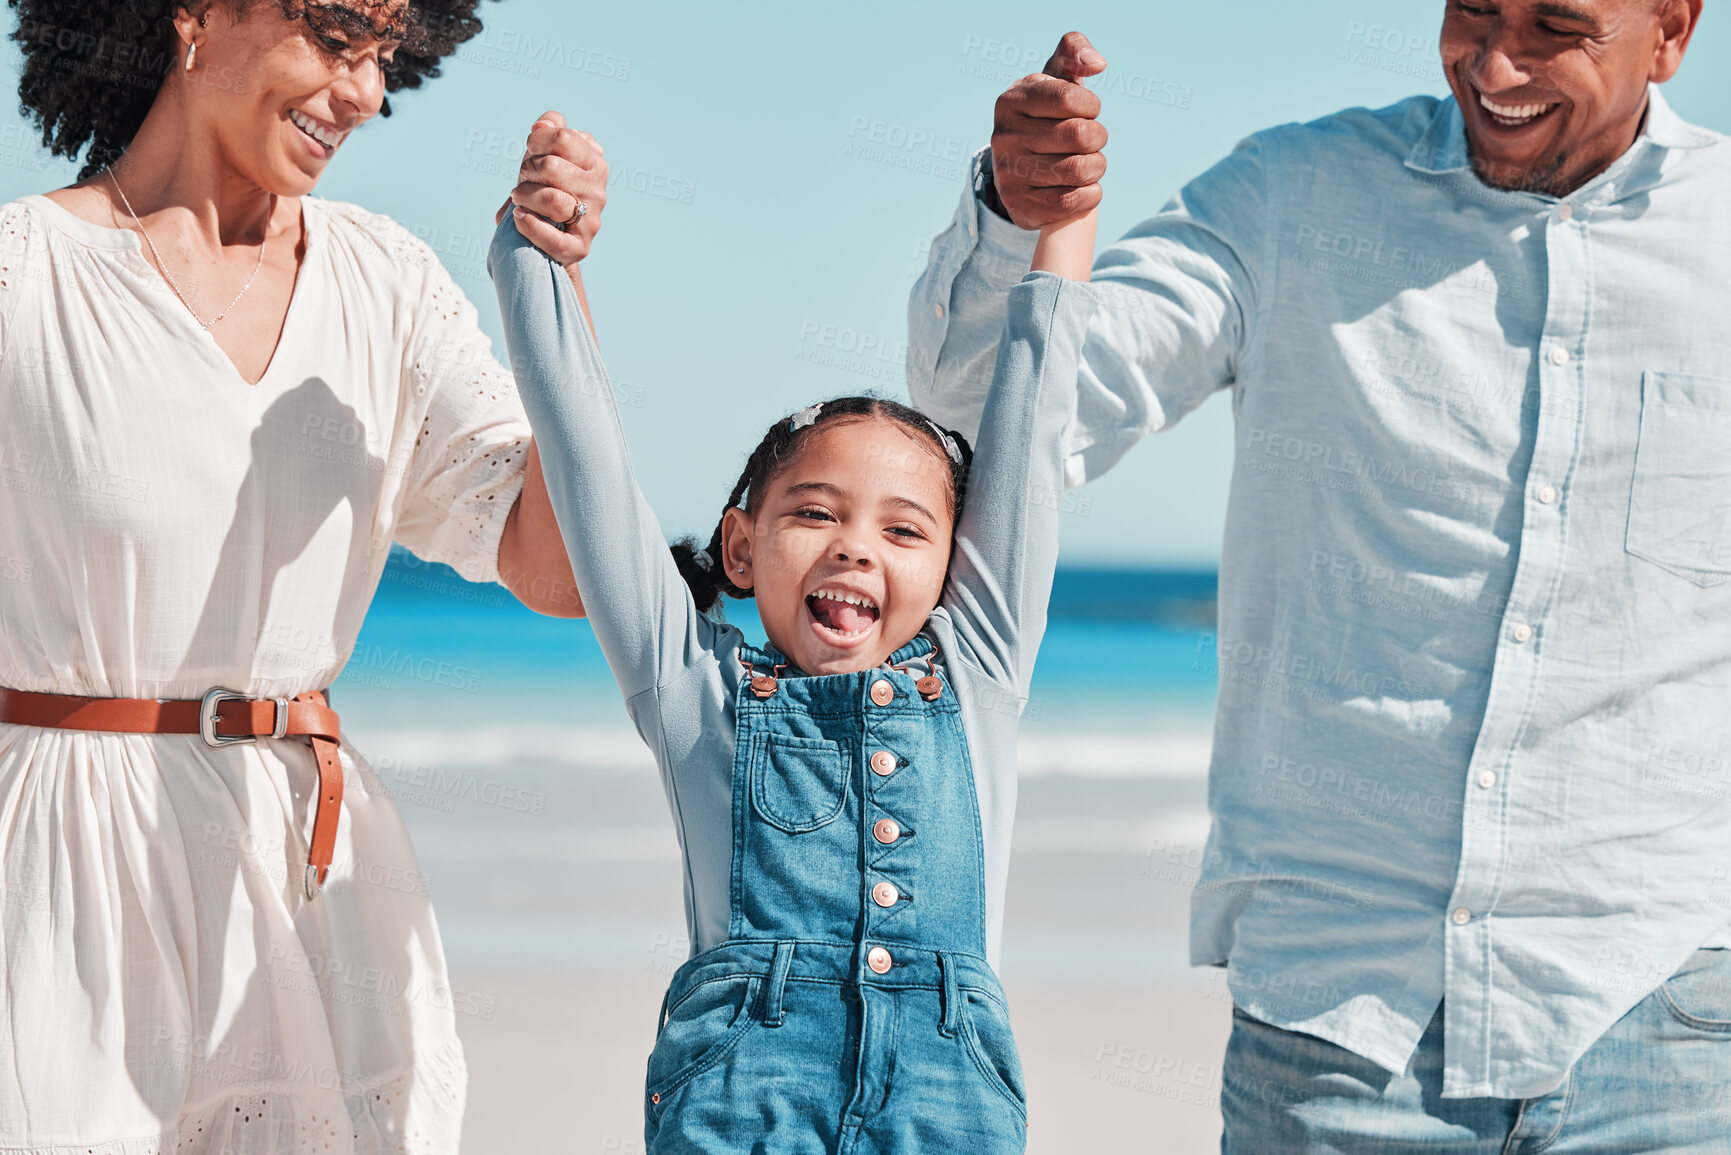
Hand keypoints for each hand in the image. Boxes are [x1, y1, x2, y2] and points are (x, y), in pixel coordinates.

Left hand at [495, 110, 607, 264]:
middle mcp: (598, 191)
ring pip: (552, 200)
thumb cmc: (545, 187)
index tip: (531, 150)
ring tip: (519, 199)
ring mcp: (592, 221)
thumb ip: (547, 132)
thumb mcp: (546, 154)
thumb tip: (541, 125)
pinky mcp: (580, 249)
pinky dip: (529, 225)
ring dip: (524, 197)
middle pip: (551, 167)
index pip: (563, 138)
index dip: (537, 141)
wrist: (548, 232)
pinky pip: (553, 238)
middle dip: (527, 171)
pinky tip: (519, 217)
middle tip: (523, 180)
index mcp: (595, 163)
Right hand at [989, 31, 1107, 229]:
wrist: (1024, 168)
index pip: (1069, 97)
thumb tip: (1096, 64)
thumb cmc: (1049, 115)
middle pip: (1080, 135)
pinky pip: (1075, 202)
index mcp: (1010, 100)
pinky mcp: (1020, 207)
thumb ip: (1074, 52)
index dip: (1091, 105)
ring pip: (1081, 170)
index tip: (1088, 110)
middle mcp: (1003, 137)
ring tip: (1089, 162)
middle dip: (1098, 137)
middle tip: (1092, 139)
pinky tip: (1082, 186)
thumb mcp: (1056, 78)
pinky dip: (1091, 194)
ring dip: (1097, 166)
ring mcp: (1008, 175)